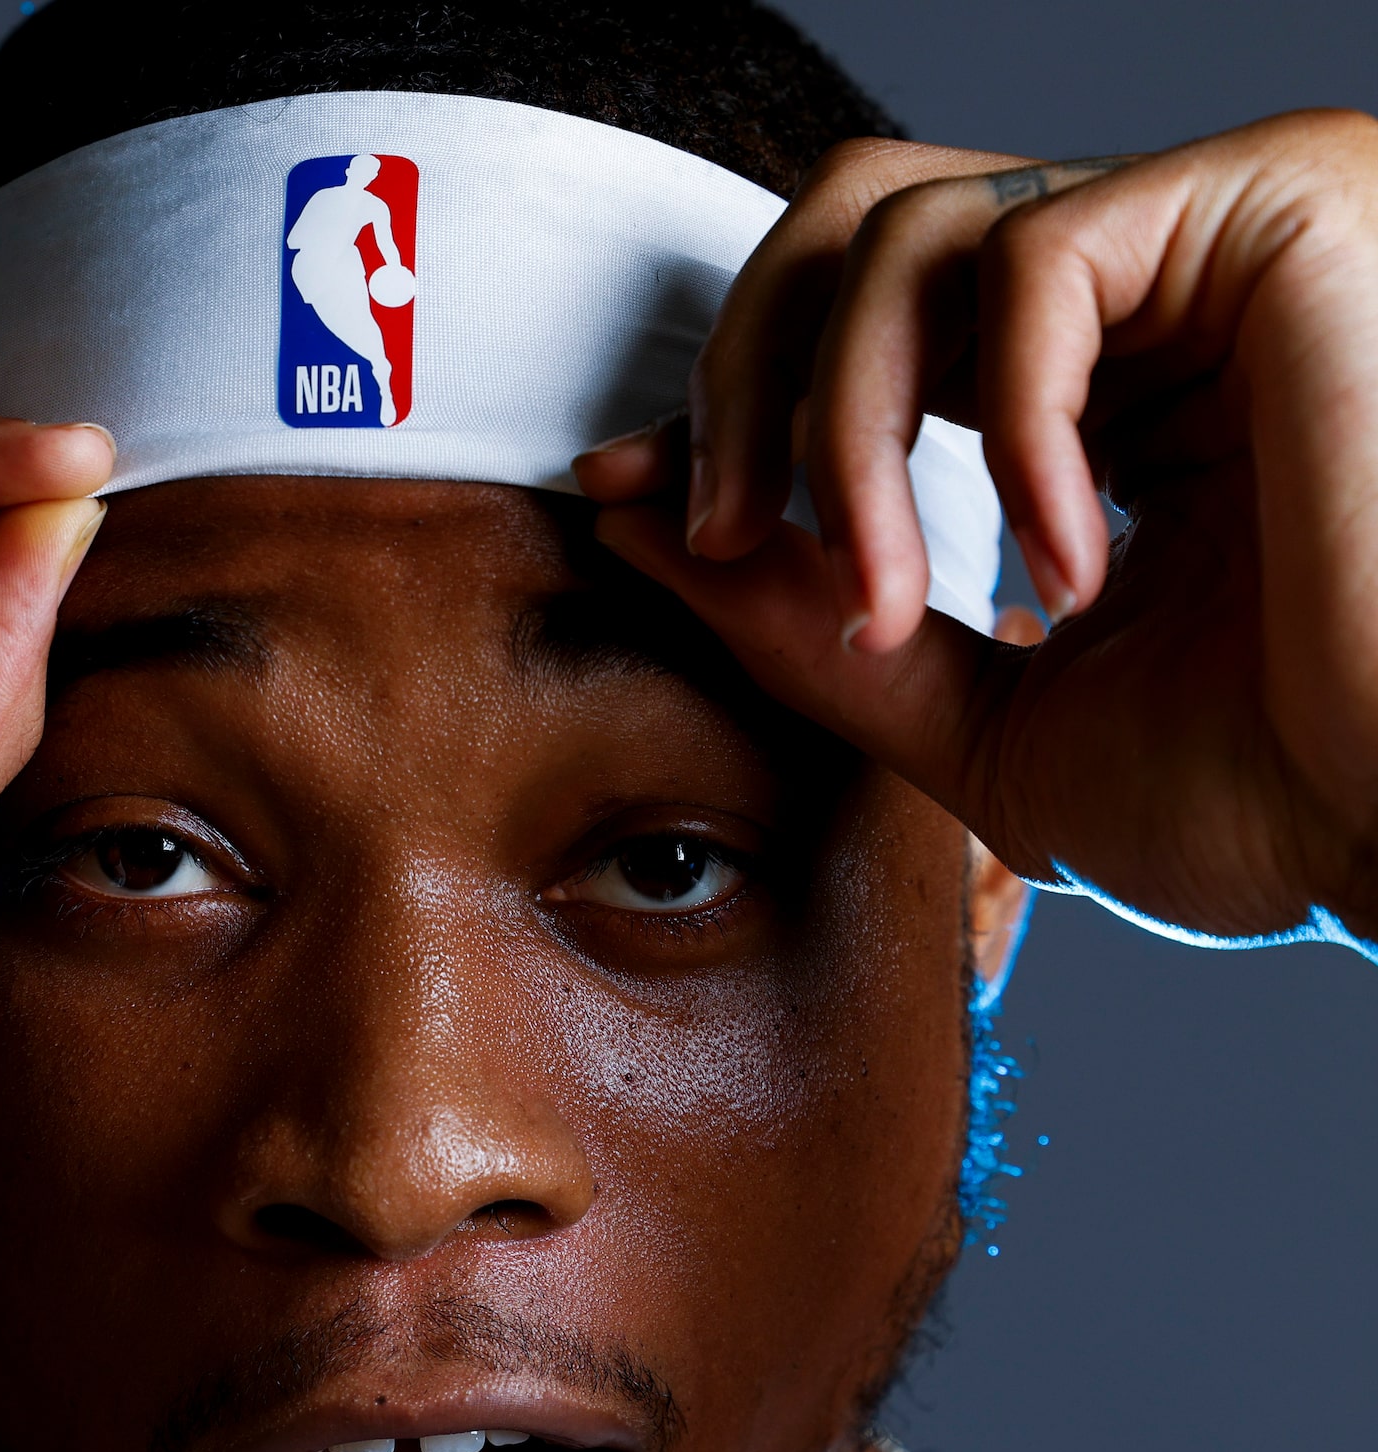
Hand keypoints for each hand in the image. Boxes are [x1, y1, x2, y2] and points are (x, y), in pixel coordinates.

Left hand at [578, 112, 1377, 950]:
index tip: (625, 497)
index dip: (727, 401)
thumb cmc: (1262, 793)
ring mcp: (1210, 243)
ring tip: (886, 596)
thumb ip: (811, 625)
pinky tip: (1071, 567)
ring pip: (911, 230)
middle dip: (745, 384)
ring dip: (844, 431)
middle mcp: (1144, 299)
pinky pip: (1036, 258)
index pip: (859, 330)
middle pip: (853, 229)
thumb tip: (634, 528)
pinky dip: (1008, 430)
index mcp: (1091, 401)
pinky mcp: (1278, 206)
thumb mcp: (978, 718)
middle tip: (711, 531)